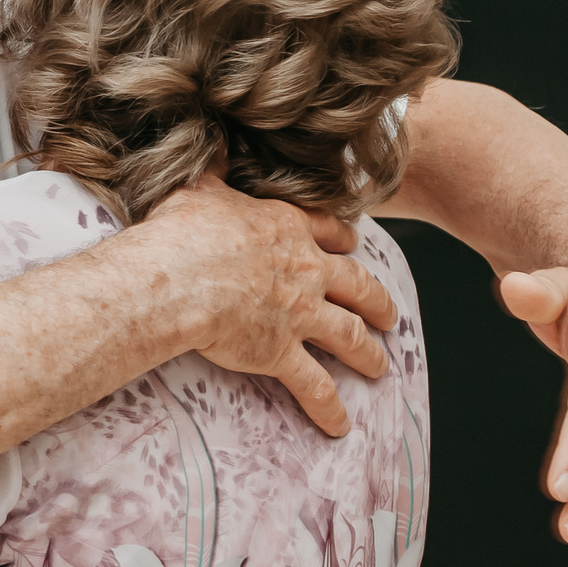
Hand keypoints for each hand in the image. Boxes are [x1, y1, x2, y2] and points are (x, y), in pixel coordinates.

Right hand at [134, 175, 399, 438]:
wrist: (177, 277)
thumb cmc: (182, 232)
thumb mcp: (199, 186)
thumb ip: (214, 166)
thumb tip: (214, 141)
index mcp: (286, 229)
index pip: (329, 232)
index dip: (344, 242)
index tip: (353, 247)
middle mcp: (304, 271)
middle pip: (356, 286)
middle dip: (376, 301)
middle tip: (390, 316)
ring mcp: (298, 314)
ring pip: (348, 336)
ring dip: (368, 353)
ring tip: (381, 368)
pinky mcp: (281, 353)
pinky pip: (314, 385)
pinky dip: (329, 407)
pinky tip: (341, 426)